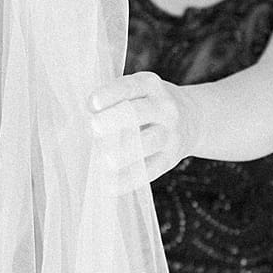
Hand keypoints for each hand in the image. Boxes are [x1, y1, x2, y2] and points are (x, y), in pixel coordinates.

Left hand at [88, 71, 196, 191]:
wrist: (192, 119)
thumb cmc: (149, 103)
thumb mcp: (139, 91)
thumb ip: (114, 101)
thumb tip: (79, 123)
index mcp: (151, 85)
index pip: (130, 86)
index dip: (110, 94)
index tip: (91, 104)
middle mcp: (164, 108)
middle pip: (140, 113)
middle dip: (116, 119)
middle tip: (94, 127)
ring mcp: (170, 134)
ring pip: (148, 142)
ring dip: (126, 152)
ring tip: (106, 160)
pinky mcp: (170, 158)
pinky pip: (150, 170)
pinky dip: (129, 180)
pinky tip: (110, 186)